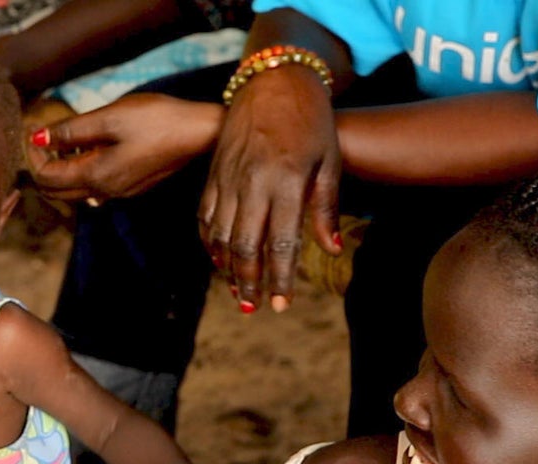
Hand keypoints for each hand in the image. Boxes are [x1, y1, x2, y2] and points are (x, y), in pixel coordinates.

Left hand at [26, 93, 222, 203]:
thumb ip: (71, 131)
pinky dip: (80, 170)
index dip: (33, 155)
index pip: (46, 178)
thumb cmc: (157, 120)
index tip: (34, 128)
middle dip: (41, 166)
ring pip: (74, 191)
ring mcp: (119, 193)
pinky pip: (94, 186)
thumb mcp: (109, 117)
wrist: (198, 132)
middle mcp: (105, 192)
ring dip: (61, 169)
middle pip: (55, 192)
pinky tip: (89, 147)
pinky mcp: (130, 186)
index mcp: (96, 176)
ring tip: (66, 138)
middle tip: (42, 136)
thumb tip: (37, 137)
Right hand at [199, 66, 342, 311]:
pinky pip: (205, 216)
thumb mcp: (329, 162)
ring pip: (220, 236)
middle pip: (244, 246)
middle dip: (249, 282)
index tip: (280, 305)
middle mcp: (251, 183)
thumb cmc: (310, 122)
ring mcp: (227, 178)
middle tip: (254, 308)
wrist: (273, 81)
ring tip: (238, 293)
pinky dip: (209, 243)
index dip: (279, 279)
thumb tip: (331, 251)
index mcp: (284, 182)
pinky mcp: (213, 173)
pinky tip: (219, 261)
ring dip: (227, 269)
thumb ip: (325, 208)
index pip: (279, 243)